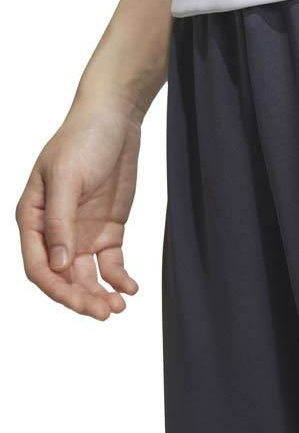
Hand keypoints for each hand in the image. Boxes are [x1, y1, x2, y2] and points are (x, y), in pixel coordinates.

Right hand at [16, 98, 140, 319]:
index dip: (57, 289)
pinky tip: (131, 288)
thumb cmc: (82, 140)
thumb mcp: (67, 178)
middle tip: (107, 313)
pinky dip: (119, 278)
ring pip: (87, 275)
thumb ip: (60, 222)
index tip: (81, 303)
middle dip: (82, 298)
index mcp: (33, 218)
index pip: (38, 266)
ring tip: (120, 307)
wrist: (115, 119)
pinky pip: (110, 262)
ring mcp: (82, 232)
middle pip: (64, 277)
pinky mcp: (108, 230)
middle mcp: (55, 231)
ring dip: (100, 294)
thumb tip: (57, 265)